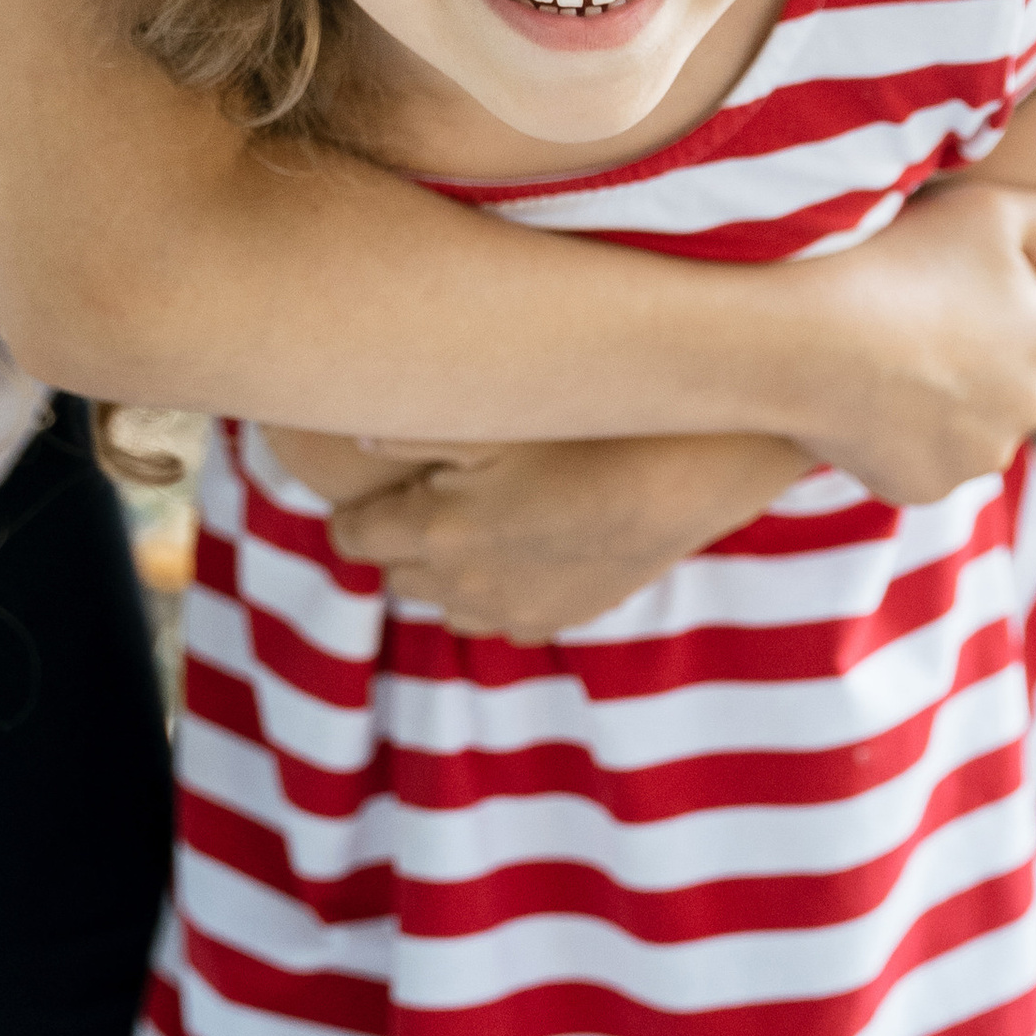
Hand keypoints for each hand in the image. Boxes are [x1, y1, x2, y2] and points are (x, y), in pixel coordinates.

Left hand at [317, 430, 810, 642]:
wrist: (684, 471)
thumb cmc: (587, 428)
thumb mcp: (491, 413)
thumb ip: (411, 428)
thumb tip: (354, 438)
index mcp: (434, 531)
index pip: (351, 537)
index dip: (354, 510)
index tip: (373, 488)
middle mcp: (465, 585)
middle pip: (395, 575)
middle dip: (400, 540)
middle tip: (428, 493)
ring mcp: (515, 611)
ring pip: (447, 607)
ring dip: (448, 572)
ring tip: (477, 523)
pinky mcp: (562, 619)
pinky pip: (505, 622)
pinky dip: (501, 593)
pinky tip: (526, 549)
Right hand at [767, 183, 1035, 505]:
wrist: (808, 340)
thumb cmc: (899, 261)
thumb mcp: (989, 209)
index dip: (1022, 304)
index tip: (971, 288)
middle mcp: (1032, 407)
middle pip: (1023, 382)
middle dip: (992, 360)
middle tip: (925, 321)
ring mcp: (979, 455)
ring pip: (980, 428)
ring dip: (954, 403)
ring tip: (891, 360)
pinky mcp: (927, 488)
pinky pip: (927, 461)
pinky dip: (907, 438)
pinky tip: (867, 401)